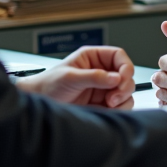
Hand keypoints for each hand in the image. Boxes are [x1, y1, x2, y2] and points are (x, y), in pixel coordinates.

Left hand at [16, 46, 135, 108]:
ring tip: (108, 104)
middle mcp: (101, 71)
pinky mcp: (102, 104)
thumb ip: (93, 76)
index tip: (122, 78)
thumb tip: (116, 78)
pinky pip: (120, 105)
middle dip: (124, 86)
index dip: (125, 66)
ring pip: (126, 92)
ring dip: (123, 99)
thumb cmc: (49, 84)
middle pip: (126, 75)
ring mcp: (103, 88)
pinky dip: (119, 109)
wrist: (40, 103)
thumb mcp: (70, 77)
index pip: (119, 56)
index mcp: (93, 58)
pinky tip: (106, 110)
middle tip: (113, 97)